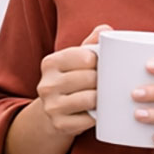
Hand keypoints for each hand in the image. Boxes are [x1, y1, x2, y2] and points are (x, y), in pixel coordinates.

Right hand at [29, 25, 109, 140]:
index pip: (86, 57)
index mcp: (50, 62)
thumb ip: (91, 43)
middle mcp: (46, 84)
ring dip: (102, 98)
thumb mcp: (76, 60)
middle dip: (103, 81)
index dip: (99, 61)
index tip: (101, 66)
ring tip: (104, 96)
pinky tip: (97, 112)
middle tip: (107, 83)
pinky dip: (96, 116)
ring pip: (90, 98)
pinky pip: (88, 119)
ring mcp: (51, 106)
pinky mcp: (59, 124)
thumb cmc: (71, 80)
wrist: (53, 110)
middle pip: (90, 78)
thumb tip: (106, 30)